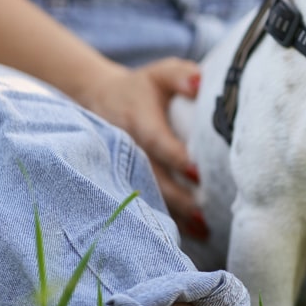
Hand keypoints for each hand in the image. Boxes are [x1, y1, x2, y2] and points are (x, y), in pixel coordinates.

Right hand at [79, 58, 203, 230]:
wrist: (99, 100)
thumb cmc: (141, 87)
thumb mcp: (159, 73)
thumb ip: (180, 75)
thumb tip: (200, 83)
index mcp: (137, 121)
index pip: (157, 141)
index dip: (176, 157)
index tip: (197, 172)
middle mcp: (128, 149)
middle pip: (153, 177)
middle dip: (179, 197)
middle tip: (206, 213)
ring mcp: (124, 168)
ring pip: (148, 195)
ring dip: (175, 213)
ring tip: (204, 229)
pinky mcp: (125, 180)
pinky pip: (144, 201)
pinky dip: (164, 217)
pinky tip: (188, 233)